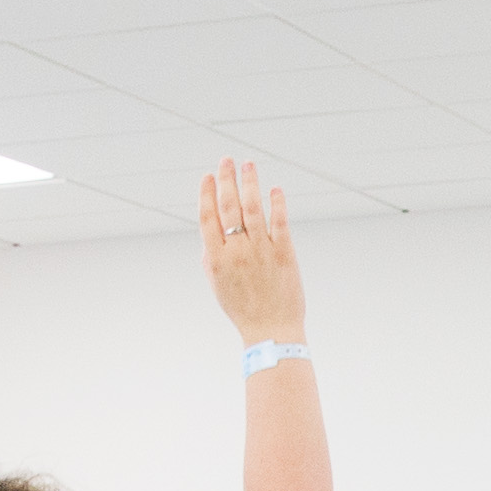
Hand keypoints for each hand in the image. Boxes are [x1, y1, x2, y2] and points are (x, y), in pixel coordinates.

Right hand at [200, 161, 301, 344]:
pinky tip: (274, 189)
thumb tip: (207, 234)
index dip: (206, 194)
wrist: (271, 330)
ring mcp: (261, 251)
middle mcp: (237, 252)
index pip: (207, 218)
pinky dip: (276, 204)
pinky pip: (279, 222)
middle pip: (228, 207)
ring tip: (248, 165)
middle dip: (225, 180)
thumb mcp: (217, 286)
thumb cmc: (243, 309)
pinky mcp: (284, 254)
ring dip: (250, 183)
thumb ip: (210, 257)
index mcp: (217, 259)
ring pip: (253, 209)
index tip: (207, 176)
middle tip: (226, 161)